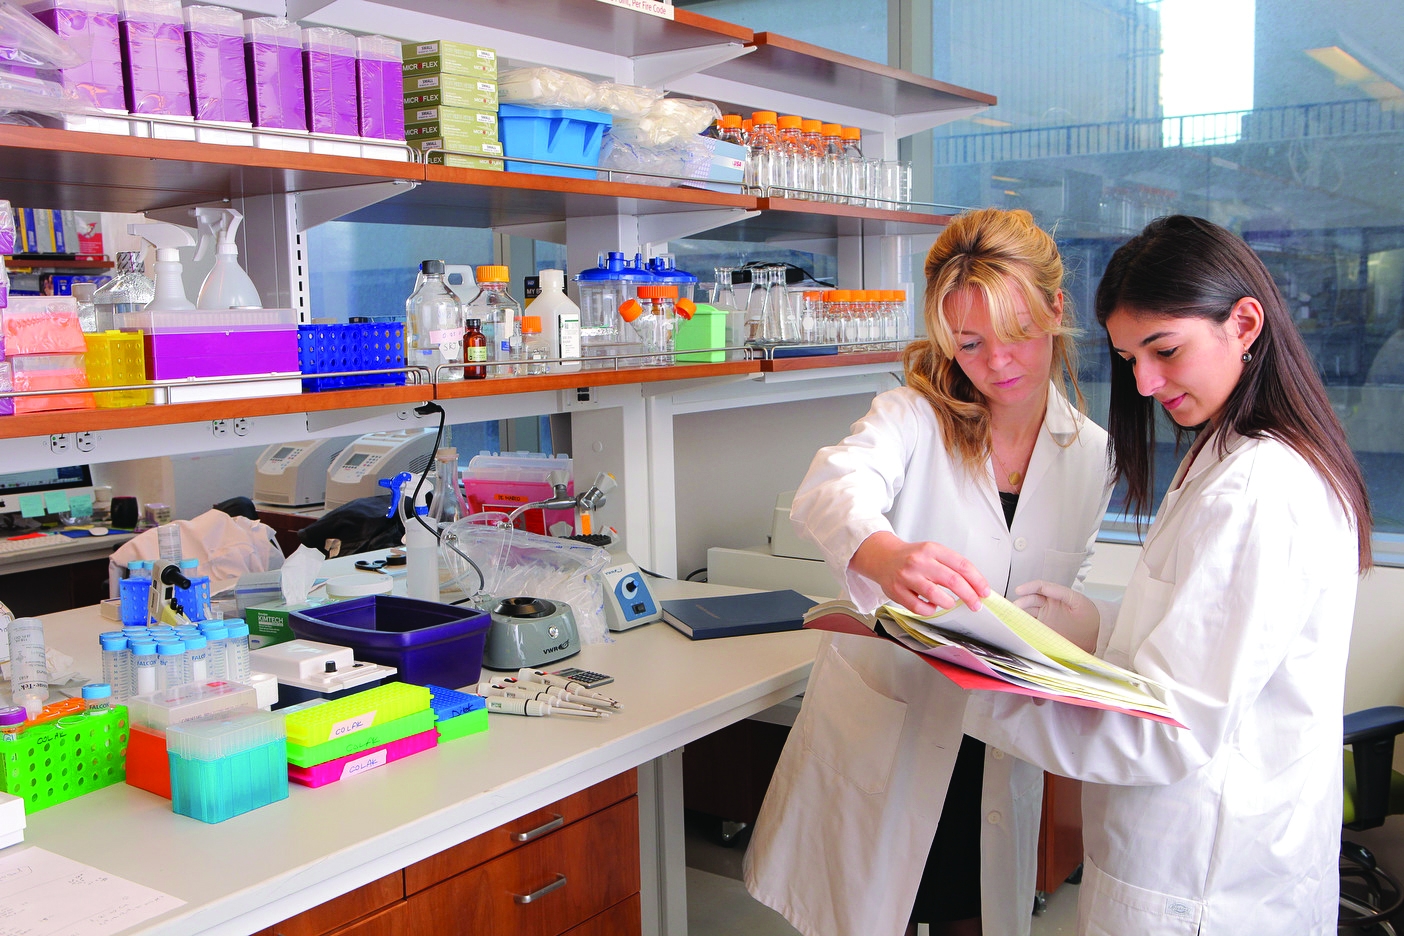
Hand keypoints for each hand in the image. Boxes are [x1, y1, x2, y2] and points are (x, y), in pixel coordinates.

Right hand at [850, 532, 989, 614]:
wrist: (882, 557)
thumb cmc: (911, 557)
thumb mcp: (932, 552)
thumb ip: (951, 566)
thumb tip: (975, 586)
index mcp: (932, 549)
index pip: (962, 565)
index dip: (977, 580)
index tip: (984, 591)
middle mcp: (919, 561)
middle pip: (953, 580)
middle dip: (969, 595)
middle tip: (975, 604)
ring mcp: (907, 576)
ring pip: (936, 595)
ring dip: (948, 603)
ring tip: (949, 603)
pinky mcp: (896, 590)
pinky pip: (919, 607)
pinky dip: (930, 610)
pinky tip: (931, 605)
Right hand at [1012, 580, 1098, 651]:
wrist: (1095, 638)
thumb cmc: (1090, 617)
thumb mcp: (1079, 601)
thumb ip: (1061, 593)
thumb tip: (1044, 588)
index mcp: (1056, 595)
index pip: (1040, 587)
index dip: (1029, 587)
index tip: (1019, 590)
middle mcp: (1048, 605)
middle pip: (1031, 599)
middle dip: (1022, 601)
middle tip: (1014, 607)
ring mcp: (1045, 617)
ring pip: (1028, 612)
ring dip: (1020, 613)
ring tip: (1012, 616)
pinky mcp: (1043, 629)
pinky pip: (1030, 626)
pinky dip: (1023, 625)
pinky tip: (1018, 625)